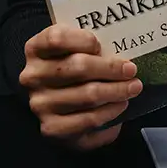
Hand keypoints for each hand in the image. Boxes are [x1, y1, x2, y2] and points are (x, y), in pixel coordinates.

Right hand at [19, 24, 142, 149]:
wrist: (54, 95)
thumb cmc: (70, 62)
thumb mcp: (72, 44)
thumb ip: (88, 41)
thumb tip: (122, 44)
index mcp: (36, 49)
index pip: (57, 38)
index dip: (82, 39)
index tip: (101, 44)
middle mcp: (33, 77)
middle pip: (77, 68)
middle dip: (111, 68)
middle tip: (132, 70)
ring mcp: (41, 105)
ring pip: (87, 96)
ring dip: (116, 92)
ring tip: (133, 88)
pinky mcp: (51, 129)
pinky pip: (87, 122)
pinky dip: (109, 114)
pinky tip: (120, 106)